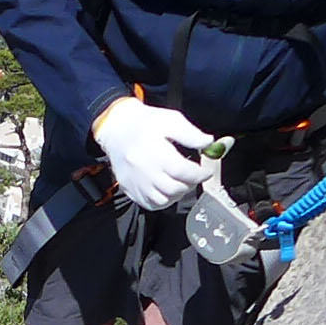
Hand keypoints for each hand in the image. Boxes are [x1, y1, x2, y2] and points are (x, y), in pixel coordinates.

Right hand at [92, 97, 214, 211]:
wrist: (116, 127)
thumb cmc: (145, 122)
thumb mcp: (171, 120)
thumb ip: (191, 134)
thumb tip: (209, 144)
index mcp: (156, 153)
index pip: (183, 172)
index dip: (200, 174)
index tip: (207, 171)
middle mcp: (145, 171)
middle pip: (174, 189)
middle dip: (190, 184)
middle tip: (194, 176)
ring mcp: (136, 183)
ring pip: (163, 200)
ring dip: (177, 194)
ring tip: (181, 182)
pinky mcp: (130, 189)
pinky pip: (150, 204)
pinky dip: (163, 201)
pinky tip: (167, 190)